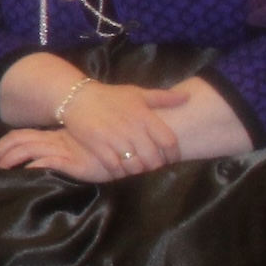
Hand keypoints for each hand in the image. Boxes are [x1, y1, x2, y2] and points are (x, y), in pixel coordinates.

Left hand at [0, 126, 123, 181]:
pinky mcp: (72, 161)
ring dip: (9, 159)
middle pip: (18, 140)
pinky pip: (47, 161)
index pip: (21, 135)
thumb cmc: (107, 147)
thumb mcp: (82, 147)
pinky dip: (33, 167)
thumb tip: (44, 162)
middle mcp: (55, 140)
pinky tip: (23, 173)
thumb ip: (66, 150)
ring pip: (27, 148)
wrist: (131, 141)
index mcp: (54, 135)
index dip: (3, 144)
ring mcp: (63, 149)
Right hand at [54, 80, 186, 177]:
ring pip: (135, 165)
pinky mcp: (98, 146)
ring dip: (138, 170)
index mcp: (145, 116)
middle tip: (152, 165)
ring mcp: (114, 139)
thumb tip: (188, 98)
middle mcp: (132, 129)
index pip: (168, 141)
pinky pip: (114, 167)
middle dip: (155, 165)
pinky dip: (119, 172)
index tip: (172, 158)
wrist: (77, 97)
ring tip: (137, 168)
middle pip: (153, 158)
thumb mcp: (137, 93)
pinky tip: (120, 169)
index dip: (173, 154)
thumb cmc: (110, 96)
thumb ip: (163, 97)